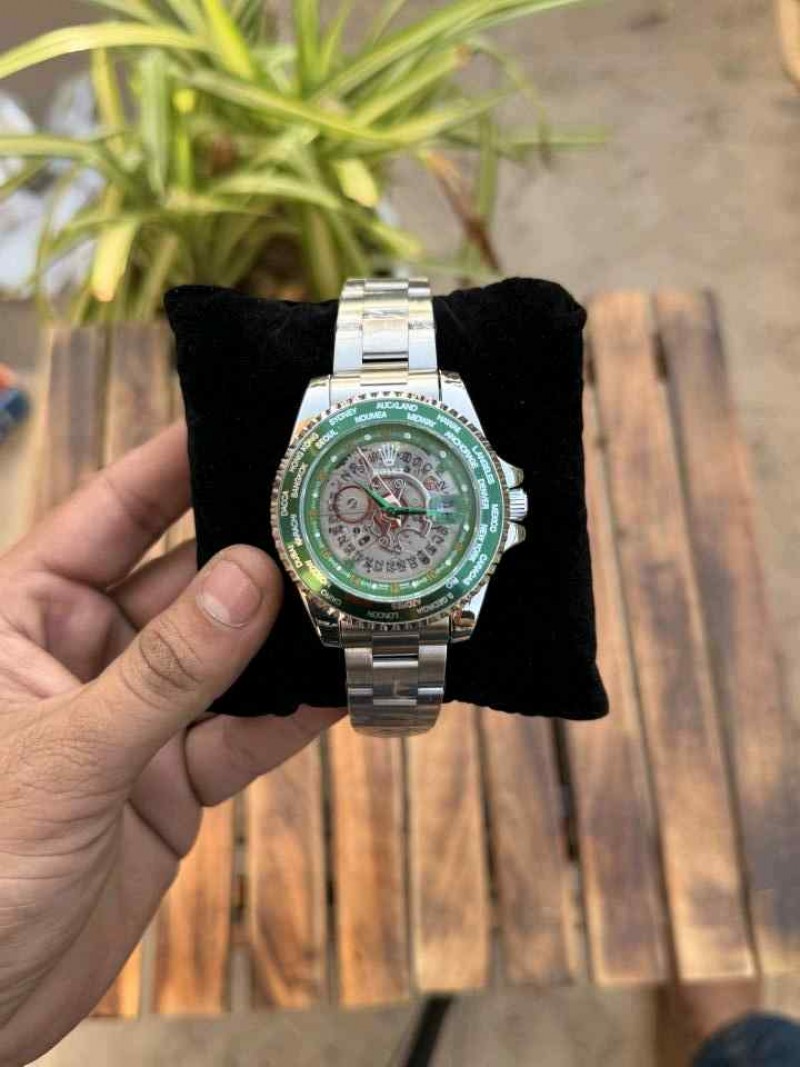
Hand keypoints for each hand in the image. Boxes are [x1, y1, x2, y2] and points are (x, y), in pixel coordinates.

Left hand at [0, 423, 342, 1064]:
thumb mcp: (65, 753)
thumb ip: (164, 670)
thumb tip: (248, 581)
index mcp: (22, 616)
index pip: (106, 516)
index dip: (168, 466)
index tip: (235, 425)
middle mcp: (82, 655)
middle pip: (182, 582)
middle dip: (250, 556)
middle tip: (323, 519)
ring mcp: (132, 719)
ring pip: (222, 659)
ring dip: (280, 639)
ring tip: (347, 602)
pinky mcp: (169, 780)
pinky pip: (238, 734)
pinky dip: (285, 718)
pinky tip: (334, 690)